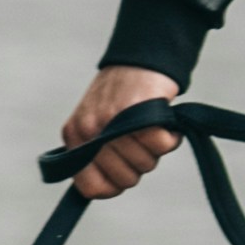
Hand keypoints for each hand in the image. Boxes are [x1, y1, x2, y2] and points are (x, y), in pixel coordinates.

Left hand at [59, 63, 186, 201]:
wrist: (141, 56)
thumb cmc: (123, 95)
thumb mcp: (97, 124)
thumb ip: (98, 155)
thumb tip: (111, 187)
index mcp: (75, 136)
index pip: (92, 188)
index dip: (114, 186)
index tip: (126, 171)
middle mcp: (89, 130)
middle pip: (125, 180)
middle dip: (139, 164)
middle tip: (141, 140)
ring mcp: (113, 121)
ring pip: (145, 164)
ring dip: (155, 149)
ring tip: (151, 126)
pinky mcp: (139, 111)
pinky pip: (162, 146)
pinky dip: (170, 137)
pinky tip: (163, 122)